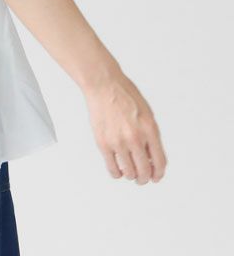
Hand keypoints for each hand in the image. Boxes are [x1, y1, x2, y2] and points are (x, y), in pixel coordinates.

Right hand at [84, 70, 166, 184]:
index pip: (160, 162)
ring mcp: (118, 142)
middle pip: (145, 171)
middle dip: (144, 178)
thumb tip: (150, 156)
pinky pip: (112, 168)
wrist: (103, 85)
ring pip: (129, 173)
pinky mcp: (103, 143)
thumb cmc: (124, 95)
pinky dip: (116, 173)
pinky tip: (117, 169)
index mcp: (150, 130)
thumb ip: (150, 135)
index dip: (158, 173)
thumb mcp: (147, 113)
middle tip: (142, 178)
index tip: (155, 177)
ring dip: (130, 176)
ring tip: (129, 172)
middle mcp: (135, 138)